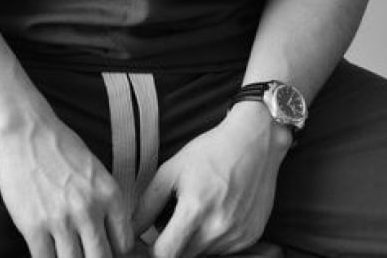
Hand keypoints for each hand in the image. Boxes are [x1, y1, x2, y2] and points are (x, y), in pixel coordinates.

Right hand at [0, 111, 133, 257]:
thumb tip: (110, 233)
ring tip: (66, 253)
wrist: (27, 131)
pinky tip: (47, 252)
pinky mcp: (33, 227)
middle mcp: (89, 210)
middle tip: (85, 253)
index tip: (104, 250)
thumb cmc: (61, 147)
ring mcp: (61, 220)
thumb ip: (106, 203)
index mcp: (109, 194)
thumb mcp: (97, 171)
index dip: (114, 252)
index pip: (124, 244)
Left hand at [134, 103, 289, 257]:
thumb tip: (131, 230)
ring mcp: (237, 235)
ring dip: (195, 242)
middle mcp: (218, 228)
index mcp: (195, 210)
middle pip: (184, 257)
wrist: (255, 140)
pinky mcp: (251, 236)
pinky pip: (224, 250)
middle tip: (174, 220)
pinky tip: (217, 212)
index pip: (165, 254)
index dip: (151, 251)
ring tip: (199, 210)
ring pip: (204, 254)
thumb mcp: (172, 169)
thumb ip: (148, 203)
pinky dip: (215, 238)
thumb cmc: (211, 151)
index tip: (148, 242)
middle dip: (173, 245)